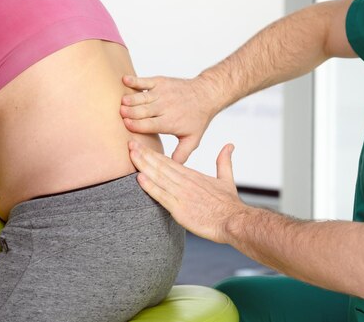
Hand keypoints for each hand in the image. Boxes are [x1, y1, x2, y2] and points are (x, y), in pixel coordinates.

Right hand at [121, 76, 217, 163]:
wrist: (206, 94)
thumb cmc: (197, 118)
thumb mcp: (193, 139)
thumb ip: (181, 154)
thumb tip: (171, 168)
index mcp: (170, 122)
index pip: (150, 125)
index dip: (136, 125)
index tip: (126, 125)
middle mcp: (165, 107)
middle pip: (143, 111)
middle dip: (130, 112)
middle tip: (120, 114)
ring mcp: (163, 93)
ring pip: (142, 96)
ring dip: (130, 99)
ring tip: (122, 102)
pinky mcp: (161, 82)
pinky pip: (145, 81)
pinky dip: (134, 80)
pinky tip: (124, 80)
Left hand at [129, 140, 246, 243]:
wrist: (233, 220)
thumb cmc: (229, 203)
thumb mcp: (226, 178)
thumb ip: (224, 161)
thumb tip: (229, 145)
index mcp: (193, 175)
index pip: (169, 161)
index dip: (153, 153)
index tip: (141, 146)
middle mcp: (185, 182)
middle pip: (161, 165)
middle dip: (144, 154)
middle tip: (130, 144)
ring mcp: (182, 194)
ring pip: (159, 177)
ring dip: (143, 165)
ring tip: (131, 155)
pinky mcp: (180, 209)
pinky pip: (162, 196)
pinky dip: (150, 187)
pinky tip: (140, 178)